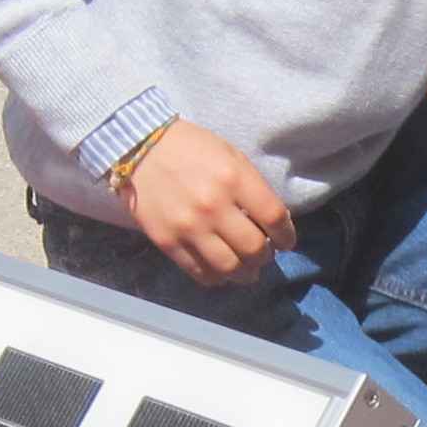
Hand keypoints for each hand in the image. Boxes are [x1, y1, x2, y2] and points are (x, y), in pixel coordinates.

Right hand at [121, 121, 296, 285]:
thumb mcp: (231, 156)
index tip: (286, 241)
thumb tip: (272, 224)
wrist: (140, 149)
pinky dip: (217, 277)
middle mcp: (213, 206)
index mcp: (233, 178)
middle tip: (264, 254)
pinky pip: (200, 272)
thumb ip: (252, 188)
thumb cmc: (191, 149)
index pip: (274, 218)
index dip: (287, 235)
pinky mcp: (167, 242)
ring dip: (245, 273)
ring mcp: (189, 227)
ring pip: (229, 267)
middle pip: (254, 248)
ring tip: (247, 270)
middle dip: (266, 256)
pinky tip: (222, 272)